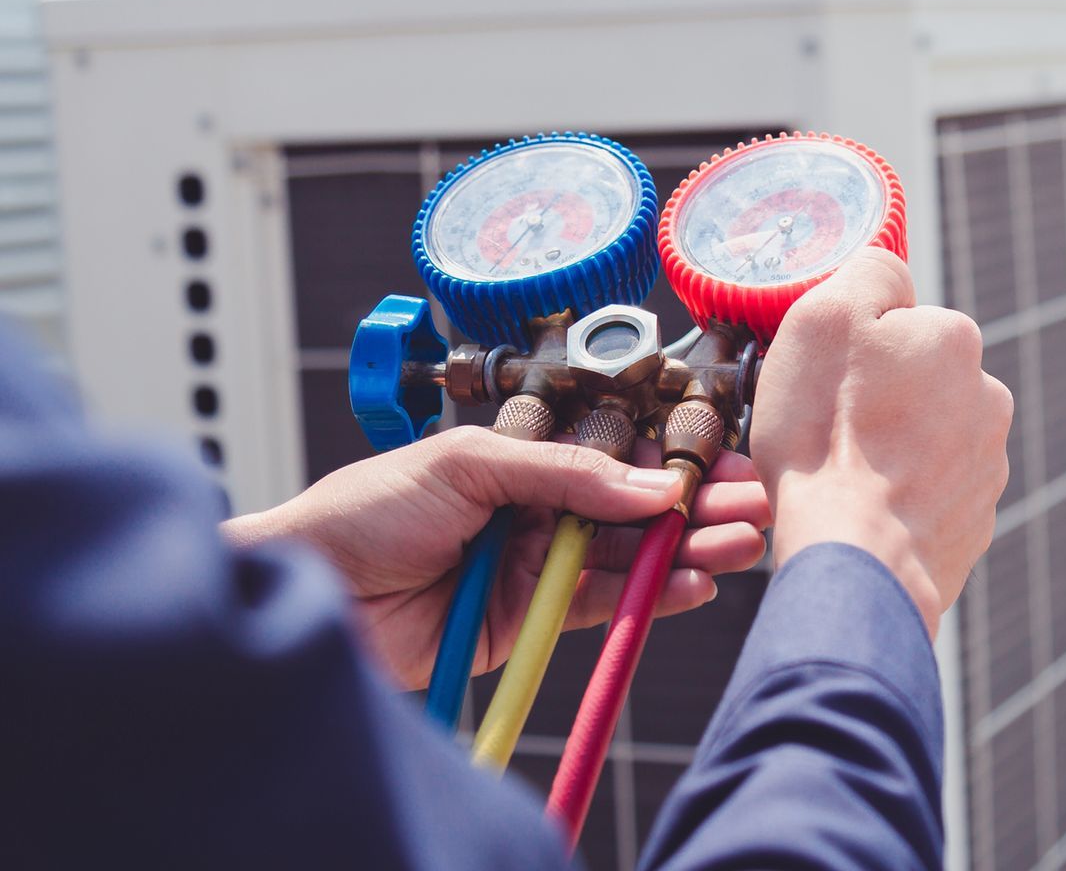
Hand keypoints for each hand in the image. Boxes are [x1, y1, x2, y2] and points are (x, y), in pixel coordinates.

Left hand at [224, 427, 770, 689]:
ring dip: (688, 549)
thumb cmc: (364, 510)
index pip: (616, 452)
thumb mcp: (465, 463)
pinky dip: (653, 597)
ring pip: (632, 556)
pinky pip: (606, 606)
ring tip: (739, 544)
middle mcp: (538, 507)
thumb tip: (647, 486)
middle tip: (751, 503)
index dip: (672, 458)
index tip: (724, 460)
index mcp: (523, 456)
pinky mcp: (534, 618)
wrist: (308, 590)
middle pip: (635, 505)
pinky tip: (695, 583)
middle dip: (696, 503)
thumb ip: (564, 473)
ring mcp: (539, 564)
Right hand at [751, 247, 1012, 636]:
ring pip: (923, 438)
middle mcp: (988, 396)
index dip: (851, 347)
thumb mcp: (823, 318)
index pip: (897, 320)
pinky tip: (864, 511)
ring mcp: (987, 464)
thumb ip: (868, 272)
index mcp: (956, 339)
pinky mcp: (975, 522)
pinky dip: (898, 498)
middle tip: (826, 429)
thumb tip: (890, 273)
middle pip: (914, 380)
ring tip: (843, 476)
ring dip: (889, 448)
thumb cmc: (828, 438)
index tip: (824, 379)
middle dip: (876, 398)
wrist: (857, 560)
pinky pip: (928, 494)